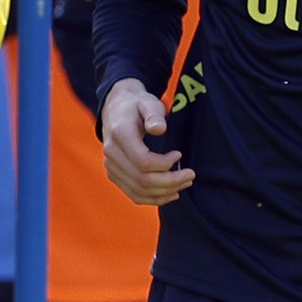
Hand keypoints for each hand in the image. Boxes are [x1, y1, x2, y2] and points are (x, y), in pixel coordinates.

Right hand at [100, 80, 193, 206]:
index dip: (165, 164)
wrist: (116, 109)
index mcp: (119, 135)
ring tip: (184, 183)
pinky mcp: (114, 174)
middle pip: (143, 180)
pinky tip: (171, 194)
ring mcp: (111, 166)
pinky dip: (153, 198)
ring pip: (139, 191)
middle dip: (171, 182)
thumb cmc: (137, 105)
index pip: (143, 162)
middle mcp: (111, 153)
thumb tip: (159, 129)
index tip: (179, 155)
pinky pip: (134, 194)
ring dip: (165, 192)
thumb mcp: (148, 102)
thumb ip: (154, 114)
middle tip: (190, 175)